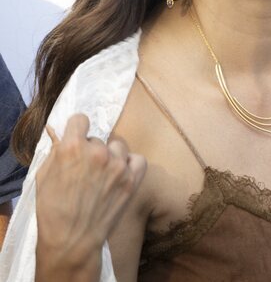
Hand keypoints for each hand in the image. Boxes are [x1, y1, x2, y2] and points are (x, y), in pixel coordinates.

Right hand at [35, 114, 146, 281]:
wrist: (72, 239)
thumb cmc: (52, 210)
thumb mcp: (43, 176)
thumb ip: (56, 152)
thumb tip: (62, 134)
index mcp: (72, 147)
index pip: (80, 119)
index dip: (76, 129)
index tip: (77, 138)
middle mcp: (98, 152)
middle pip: (97, 139)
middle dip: (90, 151)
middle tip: (84, 171)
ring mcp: (118, 165)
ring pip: (117, 147)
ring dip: (110, 157)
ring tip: (101, 176)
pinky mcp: (132, 178)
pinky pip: (137, 159)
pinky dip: (130, 164)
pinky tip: (120, 174)